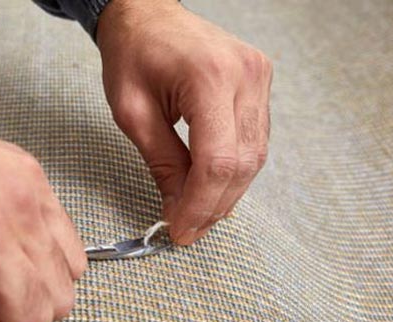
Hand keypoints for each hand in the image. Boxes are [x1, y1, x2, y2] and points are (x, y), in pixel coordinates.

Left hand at [97, 0, 271, 244]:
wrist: (148, 14)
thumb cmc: (132, 54)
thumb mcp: (132, 113)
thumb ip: (162, 163)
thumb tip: (178, 209)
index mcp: (208, 78)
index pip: (216, 160)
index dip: (199, 204)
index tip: (179, 229)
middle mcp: (245, 75)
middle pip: (242, 163)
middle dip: (213, 205)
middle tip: (187, 229)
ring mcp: (259, 76)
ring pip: (255, 156)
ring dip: (226, 192)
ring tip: (197, 213)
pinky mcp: (260, 82)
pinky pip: (255, 140)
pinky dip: (234, 169)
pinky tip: (211, 185)